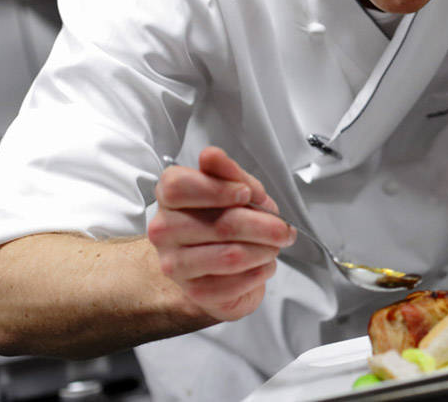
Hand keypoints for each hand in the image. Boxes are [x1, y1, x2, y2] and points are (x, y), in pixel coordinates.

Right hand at [148, 146, 295, 321]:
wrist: (220, 263)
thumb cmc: (226, 218)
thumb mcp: (235, 187)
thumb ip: (228, 171)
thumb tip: (211, 156)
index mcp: (170, 196)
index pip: (179, 187)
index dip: (218, 189)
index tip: (246, 194)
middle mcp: (164, 229)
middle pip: (219, 224)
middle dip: (263, 226)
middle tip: (283, 228)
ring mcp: (174, 263)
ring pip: (230, 256)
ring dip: (264, 251)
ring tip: (274, 247)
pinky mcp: (193, 291)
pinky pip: (234, 283)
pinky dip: (258, 273)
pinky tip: (262, 265)